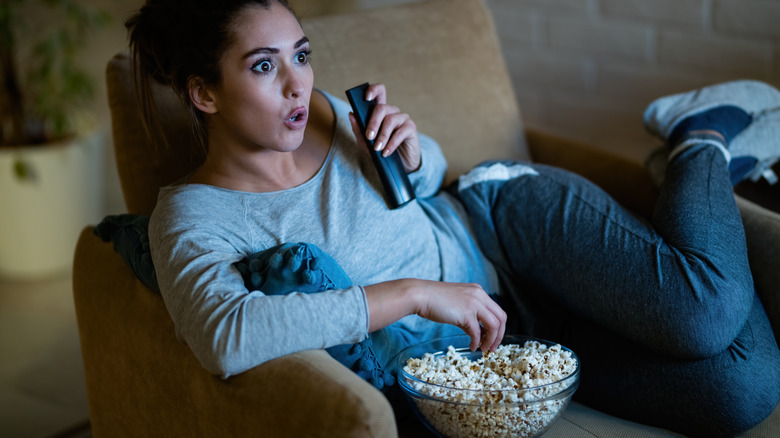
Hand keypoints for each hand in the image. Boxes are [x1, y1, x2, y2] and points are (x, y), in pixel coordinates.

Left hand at [348, 83, 420, 172]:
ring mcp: (402, 118)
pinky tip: (386, 152)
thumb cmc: (381, 151)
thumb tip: (351, 114)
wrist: (399, 166)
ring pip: (390, 120)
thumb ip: (358, 130)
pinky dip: (391, 143)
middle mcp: (392, 112)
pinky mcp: (411, 128)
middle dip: (373, 123)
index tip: (366, 97)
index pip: (379, 93)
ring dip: (382, 136)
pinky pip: (400, 132)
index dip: (373, 90)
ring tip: (377, 149)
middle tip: (369, 137)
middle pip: (382, 108)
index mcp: (380, 112)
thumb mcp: (366, 143)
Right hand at [364, 279, 506, 351]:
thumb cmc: (434, 300)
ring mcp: (474, 303)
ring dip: (491, 340)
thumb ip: (469, 313)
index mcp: (478, 291)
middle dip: (499, 335)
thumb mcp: (457, 302)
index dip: (498, 327)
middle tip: (492, 347)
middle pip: (501, 318)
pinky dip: (476, 342)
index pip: (497, 310)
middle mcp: (480, 295)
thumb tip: (477, 331)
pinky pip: (477, 332)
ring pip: (494, 326)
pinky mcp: (466, 314)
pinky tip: (472, 347)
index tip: (492, 338)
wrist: (420, 295)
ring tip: (483, 349)